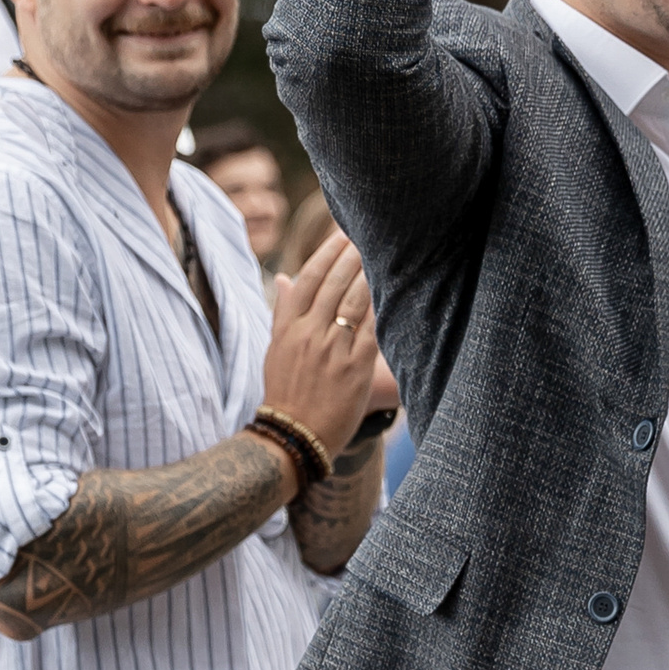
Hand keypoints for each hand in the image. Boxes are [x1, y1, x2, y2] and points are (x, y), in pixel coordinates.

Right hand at [260, 232, 381, 473]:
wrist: (294, 434)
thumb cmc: (285, 391)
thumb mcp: (276, 349)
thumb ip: (283, 312)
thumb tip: (284, 279)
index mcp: (288, 327)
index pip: (308, 279)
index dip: (326, 254)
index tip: (341, 235)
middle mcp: (308, 334)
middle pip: (333, 284)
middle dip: (352, 256)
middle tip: (368, 234)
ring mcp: (332, 349)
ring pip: (353, 301)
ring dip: (368, 274)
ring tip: (382, 254)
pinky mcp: (355, 366)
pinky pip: (371, 328)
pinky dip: (380, 306)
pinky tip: (392, 290)